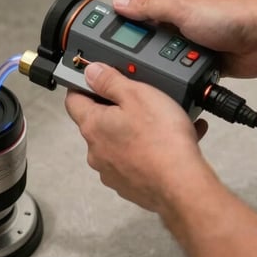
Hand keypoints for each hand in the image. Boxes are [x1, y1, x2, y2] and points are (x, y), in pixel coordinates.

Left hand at [65, 62, 208, 213]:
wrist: (183, 185)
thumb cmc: (161, 140)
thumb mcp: (136, 94)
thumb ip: (110, 80)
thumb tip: (91, 72)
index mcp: (93, 126)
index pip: (73, 99)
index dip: (83, 85)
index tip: (96, 78)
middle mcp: (97, 151)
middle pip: (99, 121)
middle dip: (118, 108)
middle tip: (141, 98)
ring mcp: (113, 171)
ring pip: (121, 141)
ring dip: (138, 129)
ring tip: (166, 120)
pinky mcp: (131, 185)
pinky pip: (138, 159)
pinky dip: (152, 148)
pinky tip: (177, 139)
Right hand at [114, 0, 256, 77]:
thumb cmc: (233, 14)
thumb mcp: (181, 6)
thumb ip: (149, 6)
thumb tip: (120, 3)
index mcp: (176, 3)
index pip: (141, 12)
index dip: (124, 24)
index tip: (105, 37)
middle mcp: (185, 22)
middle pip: (152, 41)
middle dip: (146, 52)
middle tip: (133, 63)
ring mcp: (197, 44)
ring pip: (169, 61)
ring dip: (169, 67)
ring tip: (168, 70)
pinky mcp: (208, 64)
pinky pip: (187, 74)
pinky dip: (185, 78)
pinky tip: (183, 80)